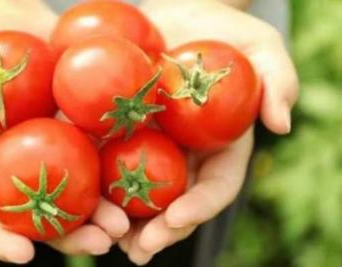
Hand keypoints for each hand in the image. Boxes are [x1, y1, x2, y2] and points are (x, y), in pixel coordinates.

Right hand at [0, 0, 128, 263]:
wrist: (17, 30)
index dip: (3, 238)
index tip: (21, 256)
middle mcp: (32, 168)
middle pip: (50, 216)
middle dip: (73, 236)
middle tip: (99, 244)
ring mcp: (65, 150)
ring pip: (86, 193)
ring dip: (106, 215)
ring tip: (125, 225)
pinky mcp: (91, 128)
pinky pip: (109, 152)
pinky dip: (126, 171)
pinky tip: (145, 183)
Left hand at [119, 0, 298, 264]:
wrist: (173, 17)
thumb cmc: (220, 30)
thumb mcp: (259, 46)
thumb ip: (277, 80)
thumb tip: (281, 124)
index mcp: (220, 146)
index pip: (216, 186)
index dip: (201, 206)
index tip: (179, 218)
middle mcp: (185, 155)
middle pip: (175, 202)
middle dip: (160, 229)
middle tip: (141, 249)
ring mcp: (150, 147)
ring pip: (139, 194)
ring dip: (124, 223)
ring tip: (108, 242)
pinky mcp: (117, 133)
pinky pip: (105, 163)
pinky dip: (96, 188)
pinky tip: (84, 206)